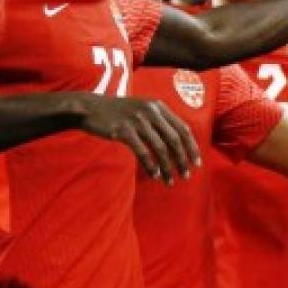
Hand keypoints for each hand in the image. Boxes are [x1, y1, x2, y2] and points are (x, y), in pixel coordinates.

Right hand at [76, 93, 199, 184]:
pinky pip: (142, 152)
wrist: (90, 108)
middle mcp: (151, 112)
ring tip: (170, 181)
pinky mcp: (124, 131)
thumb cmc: (119, 112)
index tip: (196, 162)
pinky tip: (155, 175)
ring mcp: (137, 121)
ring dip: (168, 167)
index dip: (192, 147)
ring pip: (160, 148)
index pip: (182, 128)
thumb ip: (159, 121)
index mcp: (159, 107)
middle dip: (182, 160)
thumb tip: (178, 143)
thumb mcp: (143, 109)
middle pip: (174, 139)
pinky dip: (151, 166)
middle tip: (186, 175)